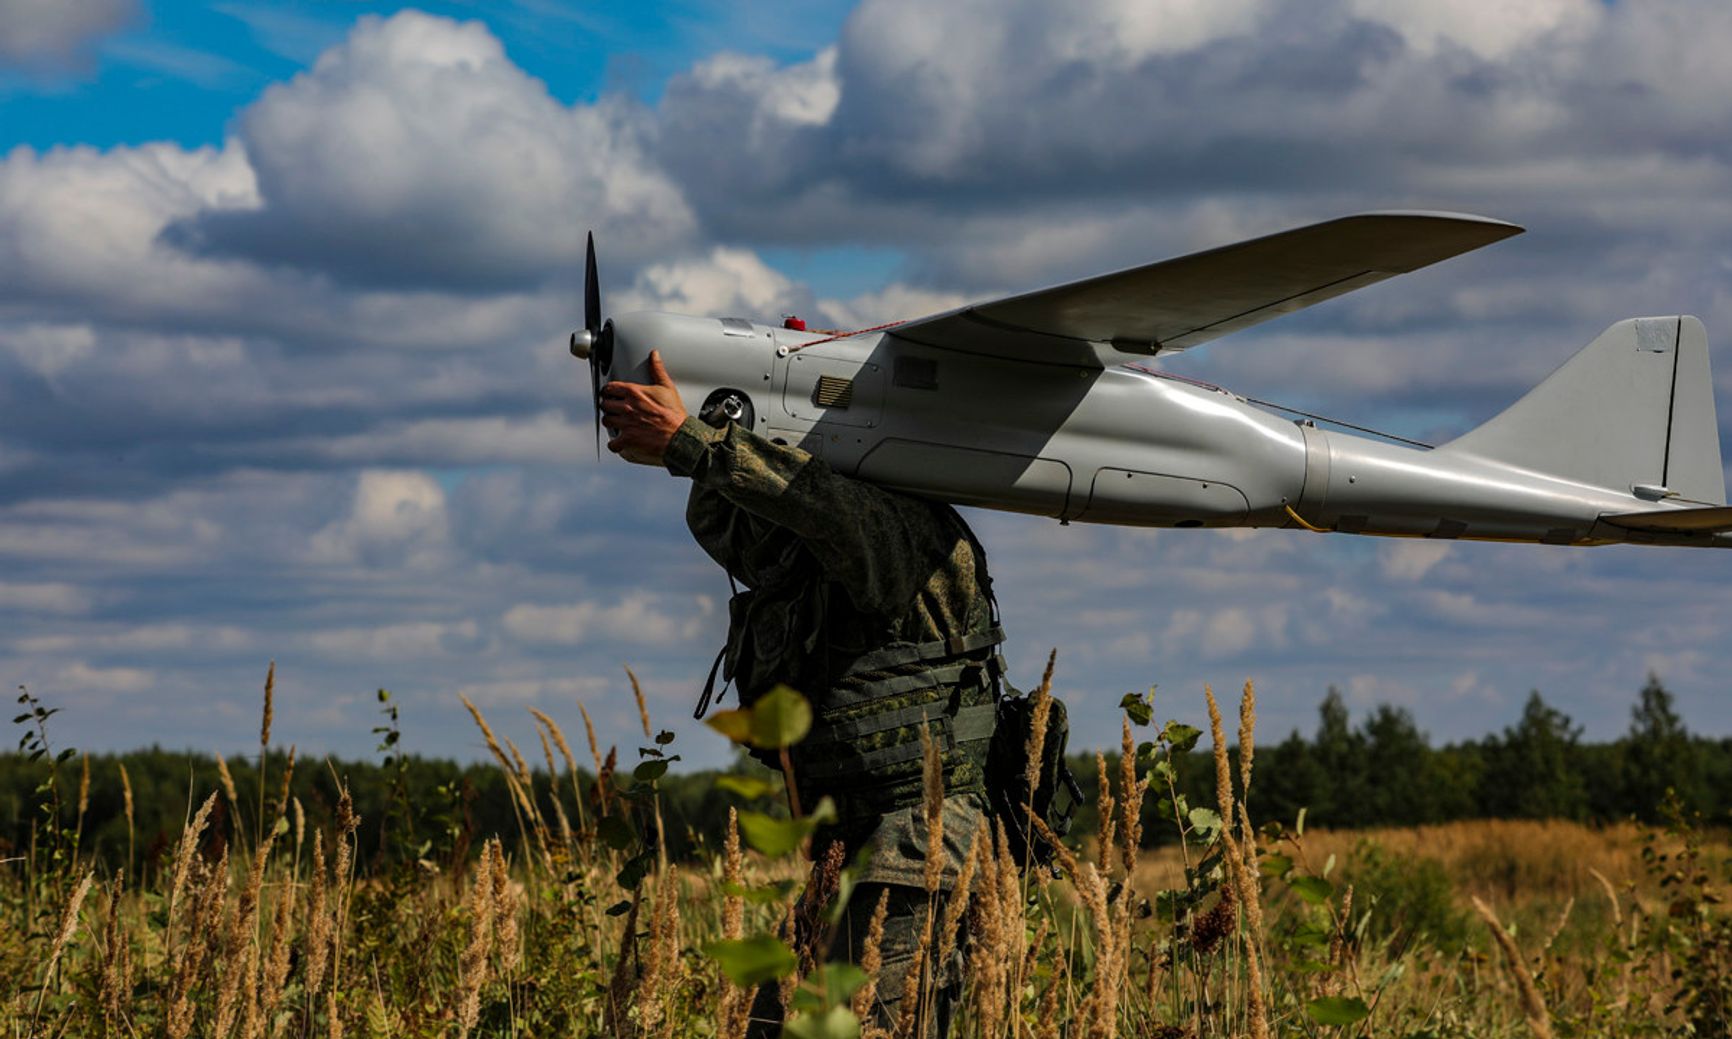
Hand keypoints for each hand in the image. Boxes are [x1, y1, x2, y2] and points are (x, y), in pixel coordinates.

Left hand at [600, 350, 687, 465]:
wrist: (680, 437)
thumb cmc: (675, 414)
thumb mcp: (667, 388)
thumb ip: (657, 370)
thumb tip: (654, 355)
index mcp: (634, 393)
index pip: (609, 388)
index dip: (608, 391)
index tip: (610, 394)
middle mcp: (627, 407)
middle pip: (605, 404)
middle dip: (609, 406)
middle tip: (614, 409)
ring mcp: (626, 424)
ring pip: (606, 421)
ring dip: (611, 422)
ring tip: (617, 423)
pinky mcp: (628, 439)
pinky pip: (612, 443)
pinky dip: (615, 444)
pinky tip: (619, 442)